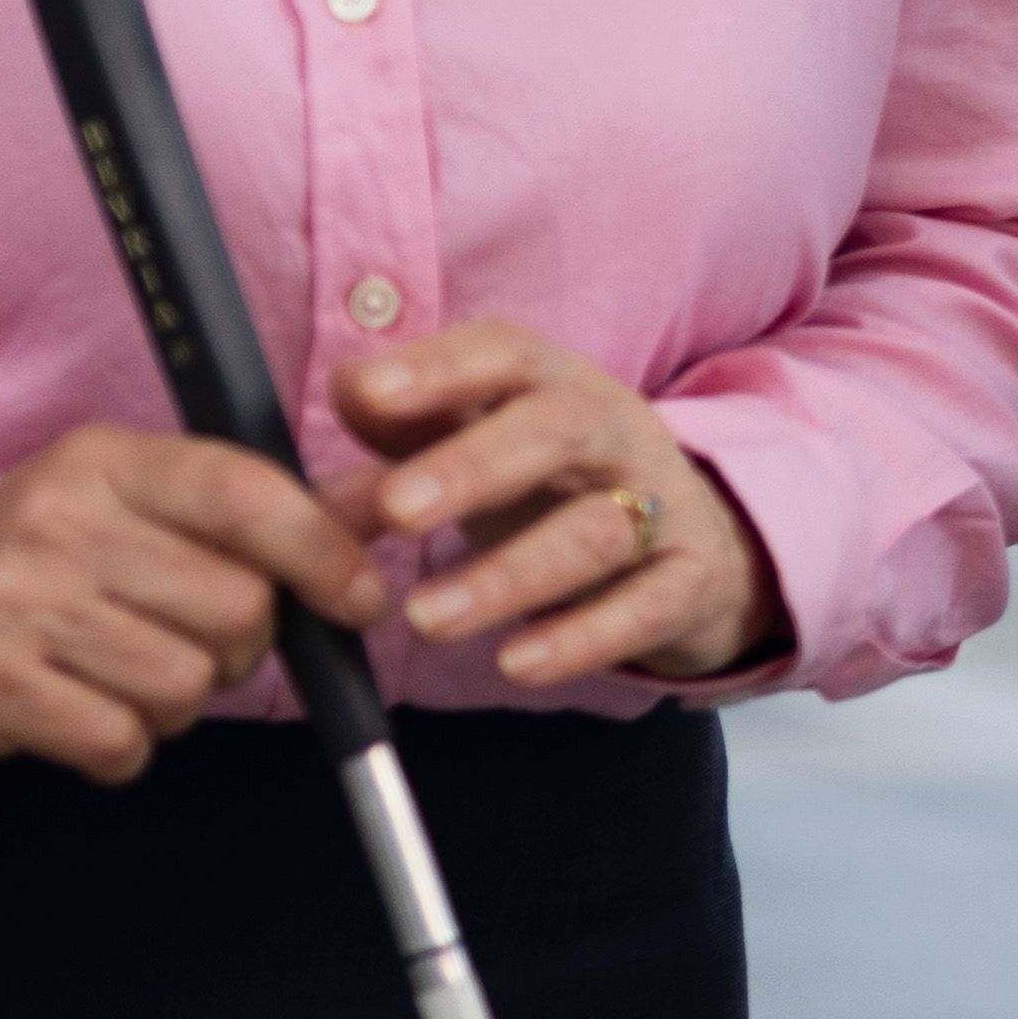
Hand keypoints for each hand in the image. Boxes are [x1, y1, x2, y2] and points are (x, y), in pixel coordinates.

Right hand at [0, 423, 380, 782]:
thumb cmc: (59, 557)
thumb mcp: (142, 502)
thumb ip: (262, 508)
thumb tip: (386, 507)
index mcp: (106, 461)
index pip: (244, 494)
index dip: (323, 552)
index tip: (362, 598)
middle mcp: (58, 520)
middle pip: (236, 608)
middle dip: (242, 645)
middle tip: (195, 639)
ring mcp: (15, 600)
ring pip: (185, 685)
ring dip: (180, 701)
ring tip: (130, 672)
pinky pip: (119, 742)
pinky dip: (122, 745)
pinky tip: (86, 709)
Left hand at [331, 320, 780, 687]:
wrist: (699, 548)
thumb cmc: (559, 491)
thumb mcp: (482, 452)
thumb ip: (400, 445)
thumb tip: (318, 448)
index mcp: (557, 385)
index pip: (506, 353)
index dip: (440, 368)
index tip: (366, 392)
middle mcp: (617, 432)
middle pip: (557, 429)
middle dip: (472, 466)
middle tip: (395, 509)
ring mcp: (663, 505)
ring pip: (595, 531)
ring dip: (508, 575)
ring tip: (426, 619)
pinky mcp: (692, 582)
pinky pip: (646, 607)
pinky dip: (582, 638)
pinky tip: (516, 665)